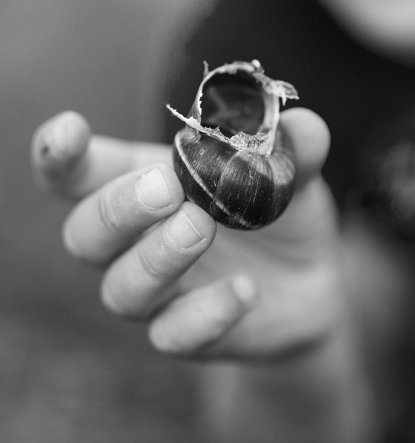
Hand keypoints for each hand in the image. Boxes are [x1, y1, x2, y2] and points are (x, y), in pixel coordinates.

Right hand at [31, 108, 341, 361]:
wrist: (309, 278)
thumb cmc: (280, 210)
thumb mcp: (293, 172)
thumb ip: (294, 146)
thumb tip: (300, 123)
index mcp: (145, 183)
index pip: (78, 172)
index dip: (60, 154)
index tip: (69, 132)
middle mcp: (138, 240)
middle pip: (85, 232)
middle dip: (118, 208)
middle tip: (167, 188)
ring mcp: (161, 292)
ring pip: (121, 289)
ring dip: (156, 258)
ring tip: (203, 227)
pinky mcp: (189, 333)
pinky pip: (175, 336)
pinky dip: (206, 314)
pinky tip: (246, 290)